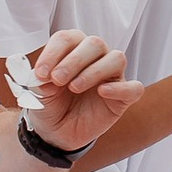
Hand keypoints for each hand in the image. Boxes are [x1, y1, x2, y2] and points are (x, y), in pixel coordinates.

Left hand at [23, 29, 137, 156]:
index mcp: (73, 49)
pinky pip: (133, 88)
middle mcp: (95, 57)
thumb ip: (42, 80)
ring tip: (74, 87)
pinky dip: (119, 88)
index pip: (67, 39)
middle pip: (94, 43)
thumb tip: (47, 76)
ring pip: (116, 58)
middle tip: (57, 79)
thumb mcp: (38, 92)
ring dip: (94, 71)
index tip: (40, 73)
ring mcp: (112, 76)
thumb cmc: (50, 104)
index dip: (53, 53)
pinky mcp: (123, 97)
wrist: (56, 132)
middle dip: (74, 60)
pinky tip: (102, 92)